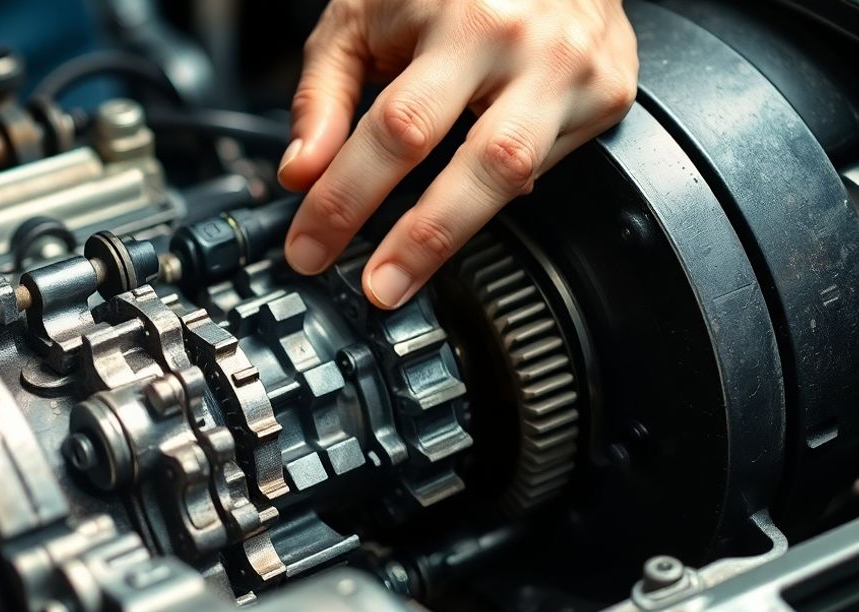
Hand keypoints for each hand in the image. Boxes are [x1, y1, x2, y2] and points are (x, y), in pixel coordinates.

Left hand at [280, 0, 637, 307]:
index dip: (348, 197)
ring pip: (522, 177)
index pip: (396, 129)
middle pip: (478, 164)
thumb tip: (302, 171)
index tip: (312, 245)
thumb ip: (326, 93)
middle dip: (419, 239)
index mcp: (464, 18)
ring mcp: (577, 73)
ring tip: (404, 275)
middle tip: (377, 287)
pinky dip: (501, 195)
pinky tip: (464, 206)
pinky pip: (548, 166)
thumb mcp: (363, 13)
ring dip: (455, 236)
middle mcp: (529, 47)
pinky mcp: (608, 94)